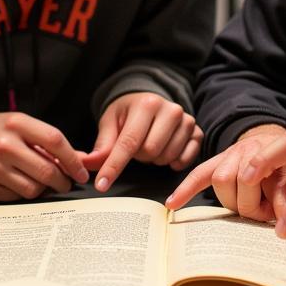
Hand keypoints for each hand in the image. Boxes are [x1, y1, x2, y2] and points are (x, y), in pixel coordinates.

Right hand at [0, 112, 88, 200]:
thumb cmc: (4, 131)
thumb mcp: (25, 126)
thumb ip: (51, 142)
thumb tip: (83, 161)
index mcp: (17, 123)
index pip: (55, 141)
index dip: (73, 161)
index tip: (81, 173)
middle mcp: (4, 145)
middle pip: (46, 171)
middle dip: (63, 181)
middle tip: (66, 183)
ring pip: (33, 189)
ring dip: (44, 189)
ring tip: (43, 182)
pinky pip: (16, 197)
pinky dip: (24, 193)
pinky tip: (23, 183)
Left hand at [85, 92, 202, 192]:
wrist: (149, 101)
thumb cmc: (128, 113)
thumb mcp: (111, 122)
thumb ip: (102, 145)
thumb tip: (87, 163)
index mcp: (146, 104)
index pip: (128, 142)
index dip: (113, 166)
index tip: (102, 185)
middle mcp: (170, 109)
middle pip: (150, 152)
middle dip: (139, 156)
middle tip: (136, 146)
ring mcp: (187, 120)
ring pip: (166, 157)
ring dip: (154, 159)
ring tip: (150, 144)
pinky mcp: (197, 131)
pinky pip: (185, 159)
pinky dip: (173, 162)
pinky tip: (167, 151)